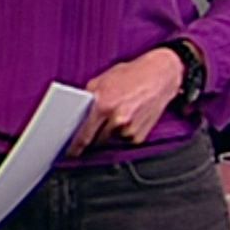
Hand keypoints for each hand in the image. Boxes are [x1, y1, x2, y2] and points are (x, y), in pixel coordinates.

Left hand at [66, 48, 182, 156]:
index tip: (69, 153)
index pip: (84, 135)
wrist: (160, 75)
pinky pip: (122, 141)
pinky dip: (120, 134)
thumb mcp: (101, 81)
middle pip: (95, 141)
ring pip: (108, 141)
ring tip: (114, 116)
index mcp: (103, 105)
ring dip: (106, 134)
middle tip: (93, 127)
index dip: (74, 147)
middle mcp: (117, 119)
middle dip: (90, 138)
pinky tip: (125, 119)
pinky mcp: (139, 136)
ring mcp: (129, 130)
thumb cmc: (131, 75)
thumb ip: (86, 100)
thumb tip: (74, 117)